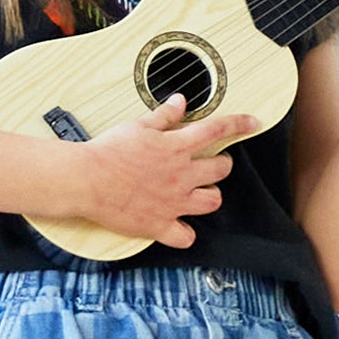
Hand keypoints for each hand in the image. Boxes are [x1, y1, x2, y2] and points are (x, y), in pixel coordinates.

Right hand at [64, 98, 251, 250]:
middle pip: (221, 169)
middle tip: (210, 164)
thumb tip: (180, 101)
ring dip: (210, 196)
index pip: (218, 130)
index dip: (240, 125)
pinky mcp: (159, 224)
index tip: (253, 123)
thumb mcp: (137, 127)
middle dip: (221, 165)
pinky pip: (185, 237)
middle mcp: (182, 175)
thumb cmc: (107, 152)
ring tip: (198, 192)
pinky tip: (180, 227)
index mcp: (177, 147)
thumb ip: (163, 116)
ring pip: (212, 202)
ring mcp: (173, 202)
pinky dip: (185, 234)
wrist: (84, 179)